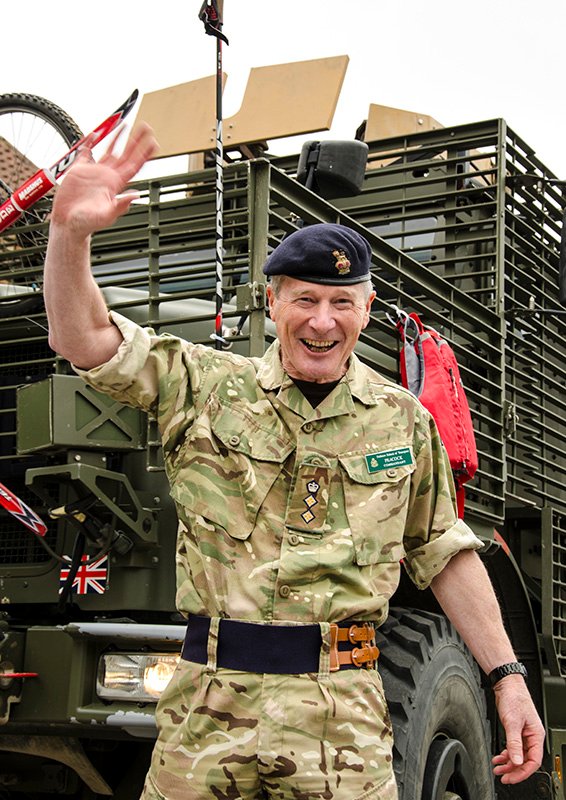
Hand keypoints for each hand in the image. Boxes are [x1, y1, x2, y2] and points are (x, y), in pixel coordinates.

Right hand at [50, 123, 157, 237]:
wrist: (68, 224)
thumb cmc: (87, 224)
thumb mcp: (106, 216)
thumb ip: (120, 206)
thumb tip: (135, 196)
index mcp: (116, 185)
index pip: (134, 165)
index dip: (144, 154)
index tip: (153, 143)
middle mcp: (108, 176)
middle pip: (126, 154)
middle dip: (136, 140)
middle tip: (146, 127)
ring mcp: (95, 172)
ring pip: (110, 150)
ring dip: (117, 138)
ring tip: (124, 125)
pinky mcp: (79, 170)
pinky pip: (86, 152)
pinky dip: (90, 142)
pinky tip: (94, 134)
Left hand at [492, 674, 544, 783]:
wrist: (506, 684)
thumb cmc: (513, 697)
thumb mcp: (512, 722)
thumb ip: (513, 742)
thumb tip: (516, 761)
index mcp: (536, 735)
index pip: (533, 761)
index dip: (522, 772)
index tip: (511, 777)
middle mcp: (531, 736)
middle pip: (525, 760)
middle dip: (514, 770)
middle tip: (502, 776)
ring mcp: (523, 734)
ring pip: (518, 755)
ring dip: (508, 763)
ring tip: (497, 768)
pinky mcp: (516, 730)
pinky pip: (513, 747)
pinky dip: (506, 754)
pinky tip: (498, 757)